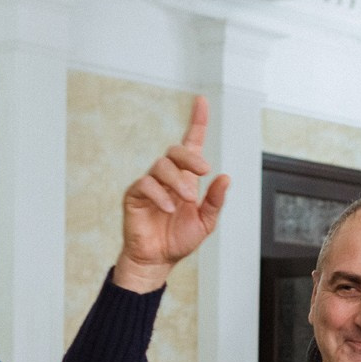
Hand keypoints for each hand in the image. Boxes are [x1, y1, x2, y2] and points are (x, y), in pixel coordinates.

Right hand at [114, 97, 228, 292]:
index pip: (192, 143)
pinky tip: (169, 208)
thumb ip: (215, 200)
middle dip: (191, 158)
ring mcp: (150, 184)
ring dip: (178, 181)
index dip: (197, 122)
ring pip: (162, 166)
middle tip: (202, 173)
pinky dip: (161, 195)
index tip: (201, 102)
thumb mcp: (206, 221)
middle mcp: (168, 176)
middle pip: (176, 151)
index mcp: (187, 177)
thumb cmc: (179, 240)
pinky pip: (146, 185)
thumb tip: (225, 177)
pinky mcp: (135, 195)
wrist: (158, 260)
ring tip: (186, 201)